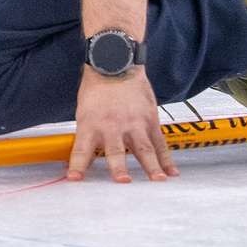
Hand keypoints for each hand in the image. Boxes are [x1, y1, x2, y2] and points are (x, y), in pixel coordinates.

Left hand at [67, 66, 176, 184]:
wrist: (115, 64)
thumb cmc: (97, 90)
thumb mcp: (84, 113)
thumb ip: (85, 139)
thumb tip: (77, 164)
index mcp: (91, 124)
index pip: (81, 150)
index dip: (78, 165)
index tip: (75, 179)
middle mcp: (112, 125)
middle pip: (116, 151)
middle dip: (119, 168)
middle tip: (122, 182)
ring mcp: (134, 123)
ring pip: (143, 148)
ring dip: (151, 166)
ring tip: (157, 180)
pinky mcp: (150, 120)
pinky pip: (159, 143)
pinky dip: (166, 159)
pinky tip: (172, 173)